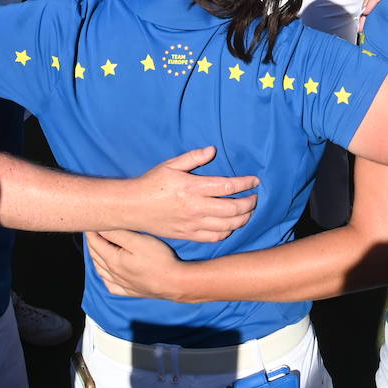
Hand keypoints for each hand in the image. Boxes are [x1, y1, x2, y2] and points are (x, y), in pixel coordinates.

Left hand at [87, 229, 184, 298]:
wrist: (175, 283)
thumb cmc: (159, 259)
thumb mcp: (137, 241)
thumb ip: (117, 234)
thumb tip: (100, 227)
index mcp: (113, 260)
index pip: (96, 243)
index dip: (91, 231)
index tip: (89, 222)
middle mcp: (114, 273)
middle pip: (96, 255)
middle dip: (92, 241)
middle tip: (92, 230)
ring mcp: (122, 284)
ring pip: (101, 270)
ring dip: (96, 257)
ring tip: (96, 247)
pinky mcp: (130, 291)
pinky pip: (111, 286)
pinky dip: (105, 277)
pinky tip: (107, 275)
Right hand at [126, 145, 258, 241]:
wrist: (132, 207)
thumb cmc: (151, 183)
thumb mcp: (171, 165)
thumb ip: (193, 157)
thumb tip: (213, 150)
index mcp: (192, 187)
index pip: (228, 186)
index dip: (246, 183)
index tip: (256, 181)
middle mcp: (195, 207)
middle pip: (232, 208)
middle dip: (249, 203)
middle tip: (255, 198)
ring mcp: (192, 224)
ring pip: (227, 225)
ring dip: (243, 218)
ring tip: (248, 211)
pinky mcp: (188, 235)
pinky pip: (214, 237)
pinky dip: (228, 232)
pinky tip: (232, 225)